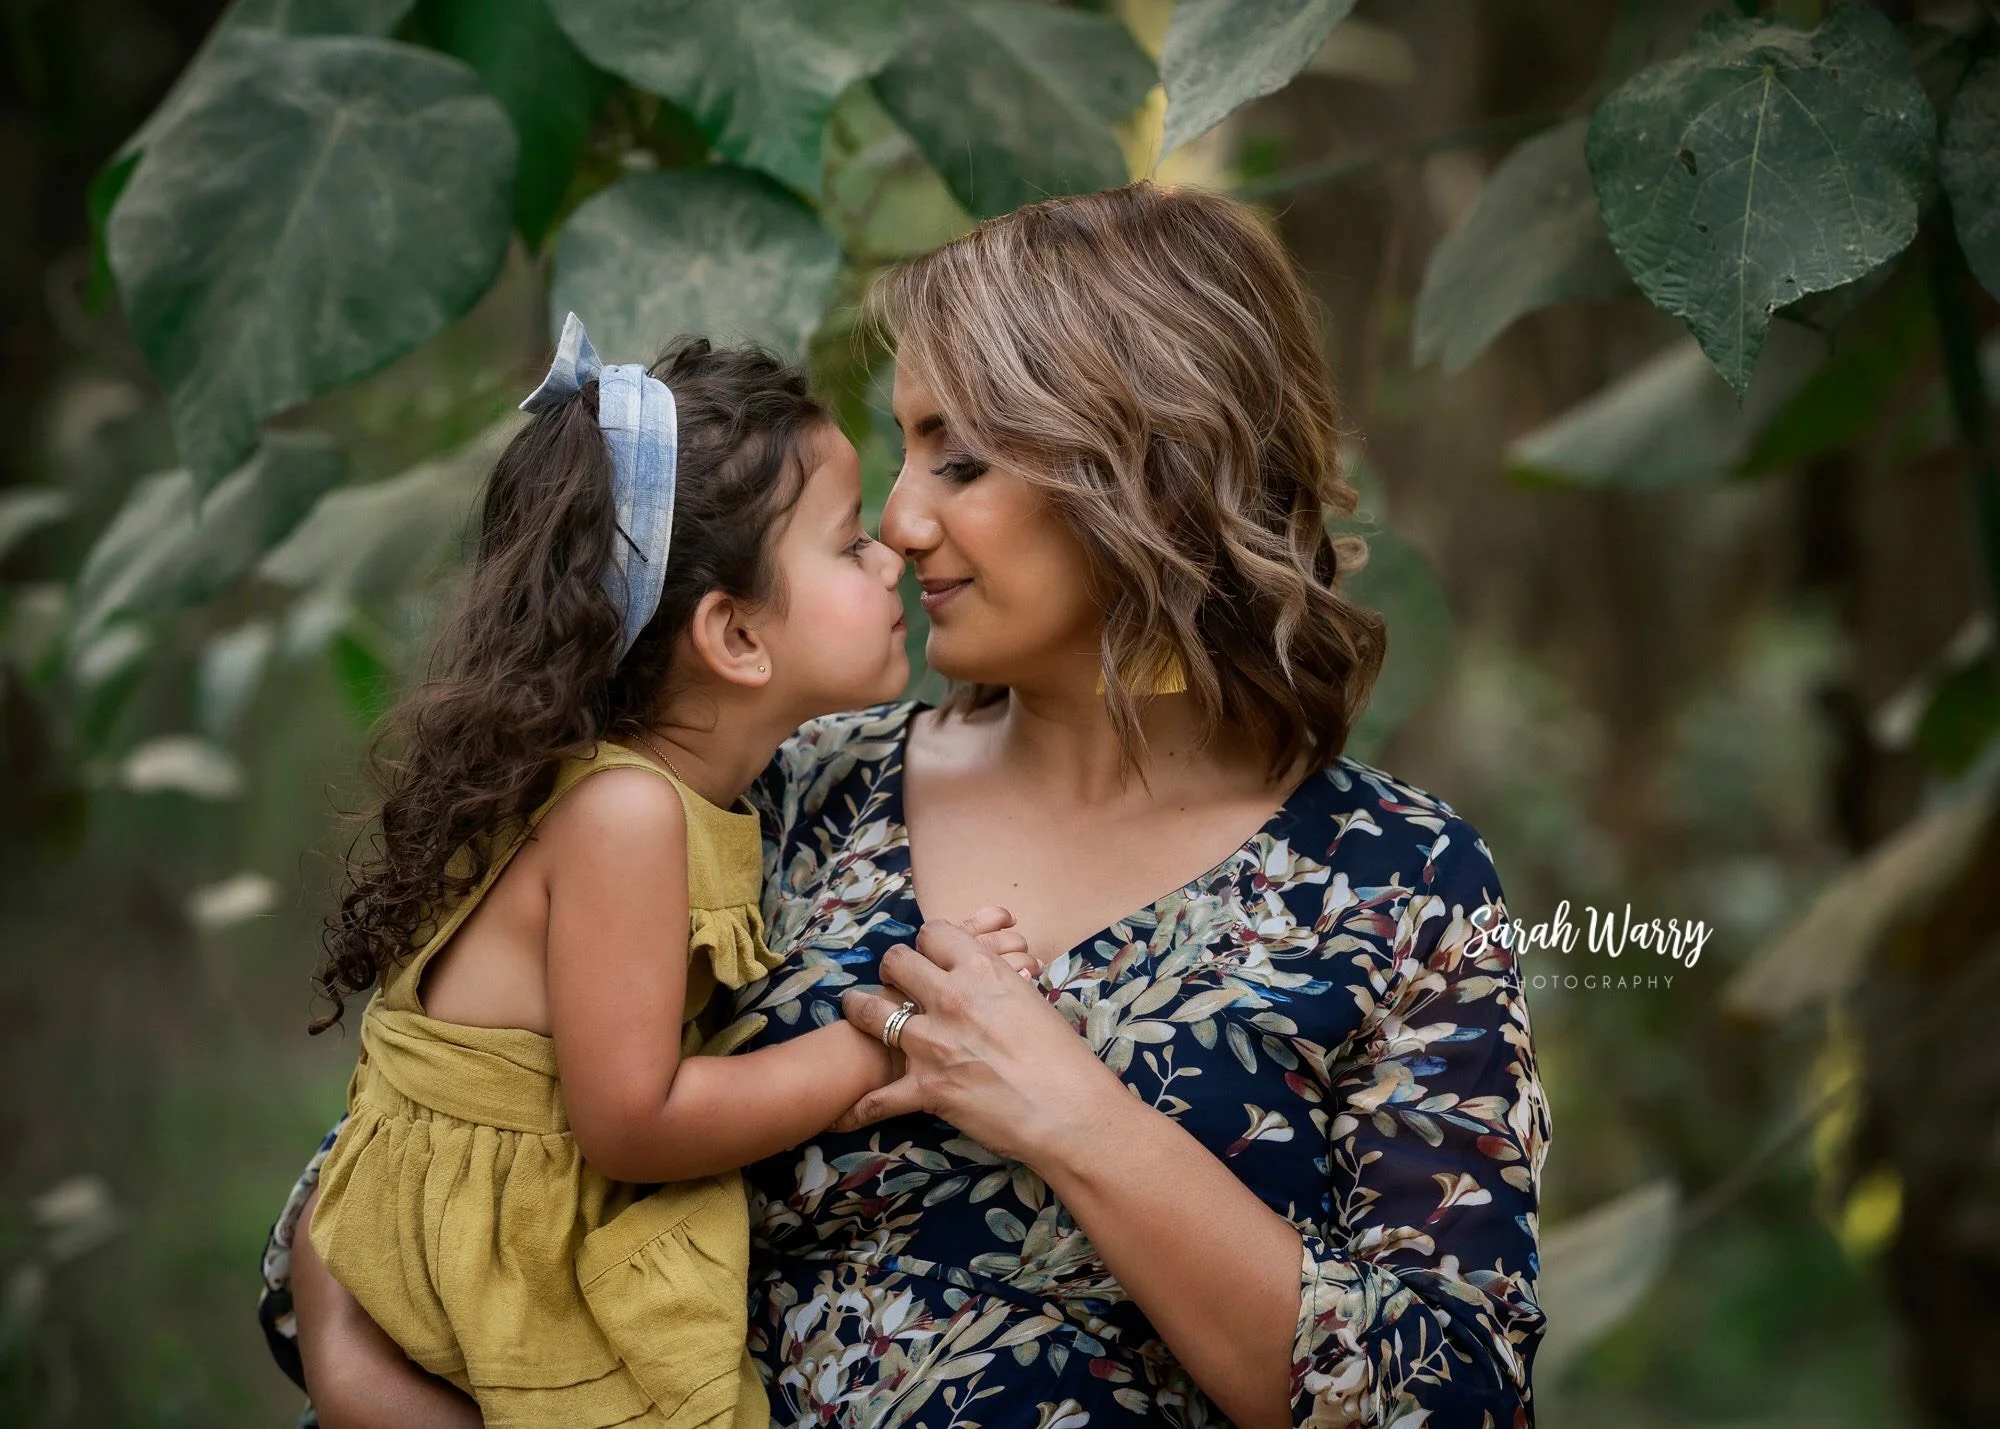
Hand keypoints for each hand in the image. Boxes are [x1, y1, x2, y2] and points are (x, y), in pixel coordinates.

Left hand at [836, 918, 1121, 1164]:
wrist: (1069, 1109)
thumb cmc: (1064, 1058)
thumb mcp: (1032, 1000)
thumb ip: (999, 983)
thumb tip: (988, 980)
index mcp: (982, 970)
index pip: (934, 933)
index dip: (928, 942)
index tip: (928, 953)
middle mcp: (950, 998)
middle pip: (896, 962)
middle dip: (892, 968)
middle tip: (892, 978)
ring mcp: (932, 1043)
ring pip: (872, 1013)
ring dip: (859, 1010)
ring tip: (853, 1008)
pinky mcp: (926, 1088)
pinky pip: (879, 1097)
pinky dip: (859, 1107)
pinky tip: (844, 1110)